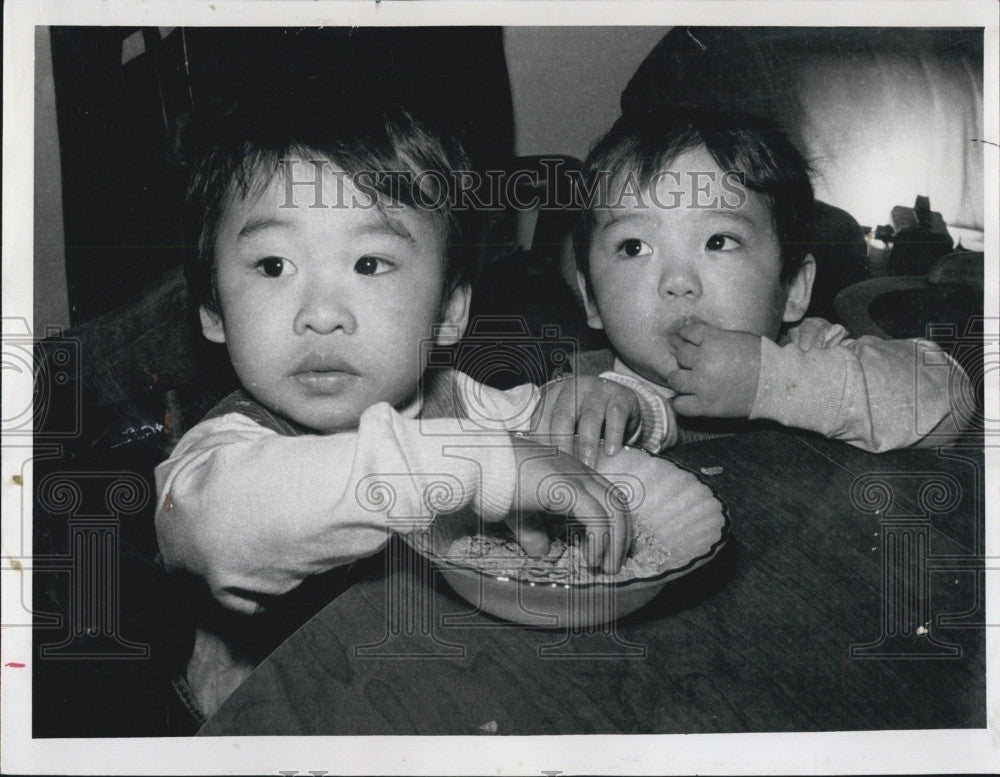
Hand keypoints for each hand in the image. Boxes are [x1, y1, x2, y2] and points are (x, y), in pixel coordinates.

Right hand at [507, 436, 632, 574]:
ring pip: (613, 509)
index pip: (607, 496)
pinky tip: (591, 558)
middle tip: (614, 564)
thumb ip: (533, 530)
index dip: (614, 524)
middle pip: (618, 503)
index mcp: (572, 472)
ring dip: (616, 542)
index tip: (610, 550)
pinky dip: (600, 540)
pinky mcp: (566, 488)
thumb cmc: (496, 482)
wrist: (480, 463)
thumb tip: (541, 552)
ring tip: (607, 567)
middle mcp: (579, 471)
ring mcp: (574, 477)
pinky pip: (596, 516)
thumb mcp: (519, 512)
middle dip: (622, 535)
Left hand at [530, 376, 640, 467]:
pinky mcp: (621, 396)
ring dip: (587, 444)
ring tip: (588, 466)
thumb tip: (539, 468)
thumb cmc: (586, 420)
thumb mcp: (568, 424)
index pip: (542, 418)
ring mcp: (598, 390)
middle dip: (562, 443)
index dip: (541, 442)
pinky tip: (611, 452)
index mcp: (554, 394)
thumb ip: (553, 439)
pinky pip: (616, 415)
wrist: (621, 402)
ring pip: (590, 417)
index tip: (543, 465)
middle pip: (563, 416)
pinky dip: (613, 434)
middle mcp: (574, 388)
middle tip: (564, 470)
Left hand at [666, 319, 760, 417]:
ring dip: (679, 377)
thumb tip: (691, 335)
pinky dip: (680, 402)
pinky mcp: (706, 405)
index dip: (686, 335)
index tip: (687, 339)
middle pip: (680, 354)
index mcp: (713, 341)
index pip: (687, 332)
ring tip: (686, 379)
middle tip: (691, 360)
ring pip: (674, 378)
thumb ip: (713, 336)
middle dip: (685, 355)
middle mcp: (704, 361)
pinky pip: (680, 405)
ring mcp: (703, 385)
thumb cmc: (761, 357)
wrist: (777, 383)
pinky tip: (685, 398)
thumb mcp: (737, 337)